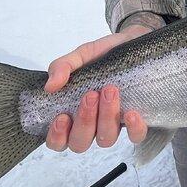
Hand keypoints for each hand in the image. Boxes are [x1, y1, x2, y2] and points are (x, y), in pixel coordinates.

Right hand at [44, 21, 157, 152]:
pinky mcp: (136, 122)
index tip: (62, 116)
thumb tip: (50, 86)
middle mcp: (91, 125)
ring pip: (106, 139)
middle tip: (90, 95)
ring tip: (109, 91)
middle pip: (80, 143)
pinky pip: (136, 136)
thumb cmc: (102, 55)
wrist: (132, 43)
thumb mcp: (80, 56)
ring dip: (106, 117)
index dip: (57, 136)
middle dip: (84, 121)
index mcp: (71, 114)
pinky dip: (133, 128)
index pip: (58, 141)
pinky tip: (131, 113)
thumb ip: (62, 67)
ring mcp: (113, 125)